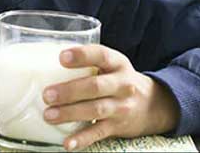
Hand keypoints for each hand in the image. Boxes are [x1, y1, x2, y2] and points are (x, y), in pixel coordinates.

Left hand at [42, 44, 179, 150]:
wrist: (152, 105)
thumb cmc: (120, 80)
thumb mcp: (112, 65)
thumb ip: (89, 62)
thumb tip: (47, 61)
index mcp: (118, 64)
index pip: (101, 55)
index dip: (82, 55)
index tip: (62, 57)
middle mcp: (122, 84)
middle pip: (95, 86)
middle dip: (69, 91)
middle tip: (47, 94)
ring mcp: (121, 106)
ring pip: (95, 110)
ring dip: (70, 113)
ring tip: (49, 115)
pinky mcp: (118, 126)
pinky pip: (98, 133)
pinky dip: (82, 139)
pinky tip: (68, 142)